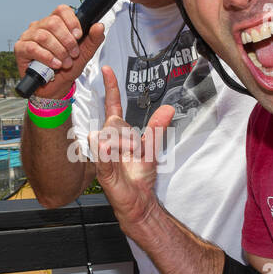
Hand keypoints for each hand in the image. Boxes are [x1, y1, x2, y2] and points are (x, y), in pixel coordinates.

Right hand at [14, 5, 105, 99]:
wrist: (56, 88)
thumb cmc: (67, 68)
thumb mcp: (84, 54)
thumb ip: (93, 40)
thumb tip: (99, 26)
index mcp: (55, 23)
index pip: (61, 10)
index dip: (71, 21)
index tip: (79, 36)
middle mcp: (40, 26)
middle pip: (53, 22)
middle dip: (67, 40)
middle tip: (73, 54)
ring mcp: (28, 36)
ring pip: (43, 36)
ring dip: (58, 51)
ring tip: (65, 62)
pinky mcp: (20, 48)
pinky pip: (32, 48)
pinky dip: (47, 57)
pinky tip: (54, 65)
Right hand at [90, 66, 173, 230]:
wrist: (138, 204)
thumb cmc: (140, 178)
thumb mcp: (151, 149)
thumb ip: (157, 128)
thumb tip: (169, 108)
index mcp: (117, 135)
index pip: (112, 107)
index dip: (110, 88)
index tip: (107, 69)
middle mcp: (107, 143)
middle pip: (115, 122)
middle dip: (128, 133)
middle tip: (135, 151)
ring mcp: (103, 156)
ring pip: (111, 136)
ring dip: (125, 145)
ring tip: (130, 160)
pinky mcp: (103, 172)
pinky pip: (103, 157)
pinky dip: (105, 152)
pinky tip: (104, 146)